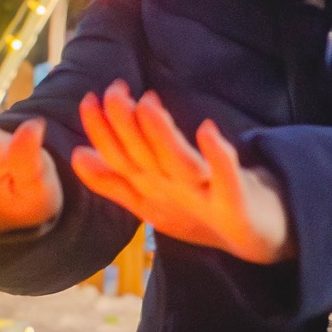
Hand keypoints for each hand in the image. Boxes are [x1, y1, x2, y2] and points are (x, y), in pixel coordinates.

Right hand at [71, 81, 292, 265]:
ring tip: (147, 103)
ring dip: (161, 135)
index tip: (87, 99)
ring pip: (177, 165)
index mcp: (150, 191)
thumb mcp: (150, 199)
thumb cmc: (199, 213)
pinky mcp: (234, 202)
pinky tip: (207, 129)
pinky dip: (217, 155)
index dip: (101, 132)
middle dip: (124, 126)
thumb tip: (78, 155)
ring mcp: (202, 198)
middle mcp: (171, 194)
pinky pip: (226, 177)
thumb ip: (114, 180)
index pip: (118, 160)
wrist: (253, 239)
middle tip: (112, 91)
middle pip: (143, 159)